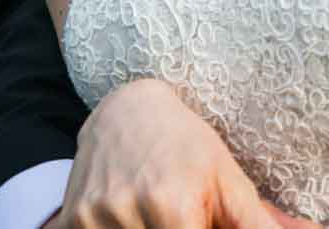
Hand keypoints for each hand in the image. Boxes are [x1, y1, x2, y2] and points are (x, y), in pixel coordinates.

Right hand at [43, 78, 311, 228]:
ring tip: (164, 211)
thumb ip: (256, 221)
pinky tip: (134, 214)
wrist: (124, 111)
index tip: (204, 222)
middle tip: (188, 213)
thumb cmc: (185, 142)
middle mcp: (127, 213)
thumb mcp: (227, 178)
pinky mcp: (72, 222)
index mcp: (173, 204)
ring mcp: (94, 219)